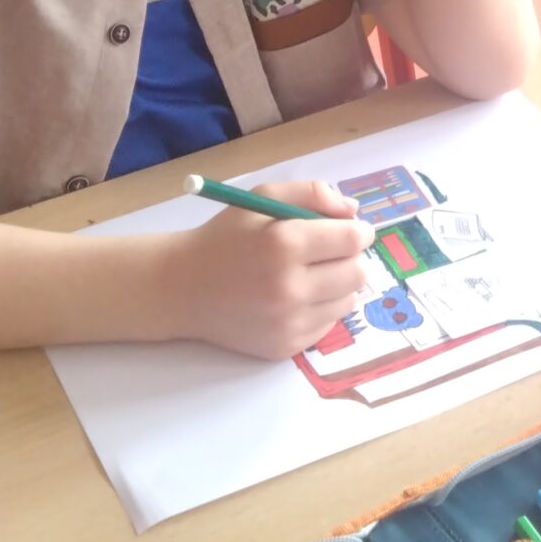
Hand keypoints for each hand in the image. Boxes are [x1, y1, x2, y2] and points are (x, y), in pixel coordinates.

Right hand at [173, 179, 372, 359]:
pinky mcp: (284, 347)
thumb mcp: (263, 198)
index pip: (352, 240)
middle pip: (358, 273)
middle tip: (330, 253)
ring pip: (348, 301)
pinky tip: (295, 298)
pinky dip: (320, 309)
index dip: (357, 232)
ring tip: (309, 275)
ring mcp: (286, 323)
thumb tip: (354, 212)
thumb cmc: (226, 237)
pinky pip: (327, 325)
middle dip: (350, 258)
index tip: (351, 230)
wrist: (183, 289)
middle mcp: (288, 287)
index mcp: (283, 244)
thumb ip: (312, 194)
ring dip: (338, 285)